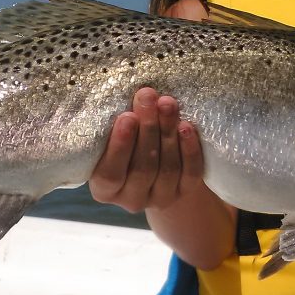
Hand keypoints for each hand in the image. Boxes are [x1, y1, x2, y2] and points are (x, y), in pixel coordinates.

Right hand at [89, 87, 203, 212]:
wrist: (156, 160)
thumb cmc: (127, 141)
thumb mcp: (114, 136)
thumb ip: (116, 124)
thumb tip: (132, 95)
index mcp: (105, 189)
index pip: (110, 174)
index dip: (120, 146)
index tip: (127, 116)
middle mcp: (131, 199)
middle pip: (142, 169)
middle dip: (148, 130)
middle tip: (148, 97)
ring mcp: (160, 198)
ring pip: (167, 170)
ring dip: (168, 133)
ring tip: (168, 103)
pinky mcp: (184, 192)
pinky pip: (190, 173)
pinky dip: (189, 149)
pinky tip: (186, 127)